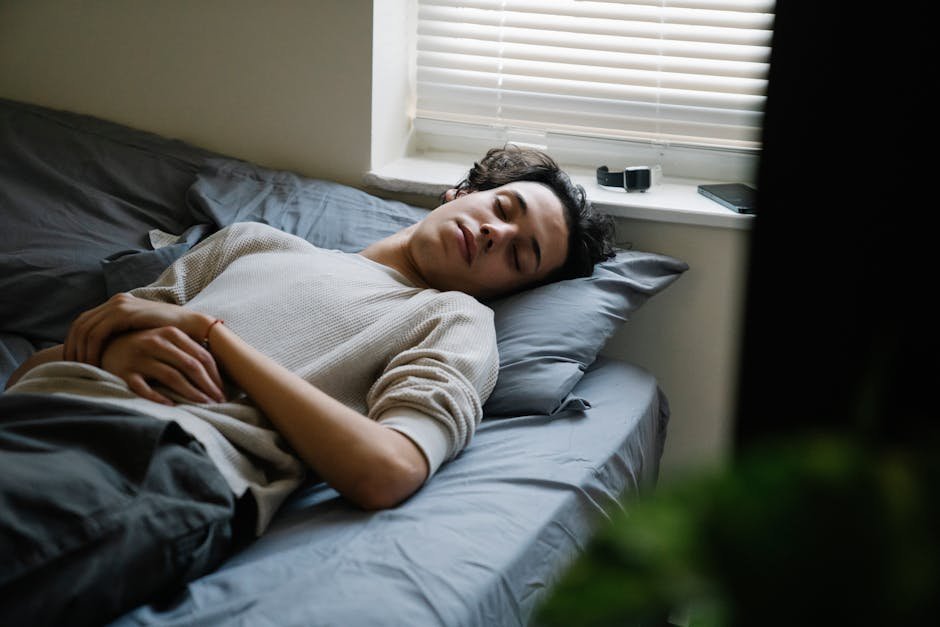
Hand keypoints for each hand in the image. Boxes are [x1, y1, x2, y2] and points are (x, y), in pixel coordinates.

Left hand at [65, 293, 211, 365]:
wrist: (191, 327)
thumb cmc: (169, 337)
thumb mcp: (140, 335)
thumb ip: (123, 336)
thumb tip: (103, 353)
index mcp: (116, 304)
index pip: (83, 323)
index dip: (74, 343)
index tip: (73, 362)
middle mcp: (115, 301)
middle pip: (79, 325)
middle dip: (71, 348)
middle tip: (71, 368)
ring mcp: (119, 305)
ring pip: (85, 329)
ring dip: (80, 351)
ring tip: (82, 369)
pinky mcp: (124, 313)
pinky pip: (97, 334)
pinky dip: (91, 350)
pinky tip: (95, 364)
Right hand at [101, 327, 225, 405]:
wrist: (106, 345)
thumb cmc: (145, 347)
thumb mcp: (166, 342)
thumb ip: (187, 351)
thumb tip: (216, 375)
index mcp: (170, 333)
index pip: (201, 355)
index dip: (215, 375)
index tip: (223, 391)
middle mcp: (155, 342)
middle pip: (190, 366)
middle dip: (207, 386)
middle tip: (219, 402)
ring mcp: (139, 357)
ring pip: (172, 377)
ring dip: (191, 393)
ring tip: (203, 406)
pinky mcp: (124, 372)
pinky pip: (145, 388)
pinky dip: (160, 398)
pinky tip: (172, 407)